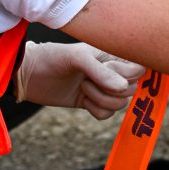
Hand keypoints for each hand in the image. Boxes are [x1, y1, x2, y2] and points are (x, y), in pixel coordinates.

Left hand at [20, 42, 142, 117]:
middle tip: (88, 78)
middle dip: (109, 88)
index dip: (126, 74)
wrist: (29, 74)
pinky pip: (107, 115)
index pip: (139, 69)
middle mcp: (112, 71)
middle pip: (132, 89)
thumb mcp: (78, 58)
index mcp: (113, 54)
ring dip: (100, 99)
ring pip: (120, 105)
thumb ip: (102, 72)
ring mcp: (102, 88)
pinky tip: (82, 100)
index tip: (106, 68)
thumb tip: (123, 88)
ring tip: (82, 86)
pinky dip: (95, 110)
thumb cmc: (53, 57)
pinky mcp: (92, 103)